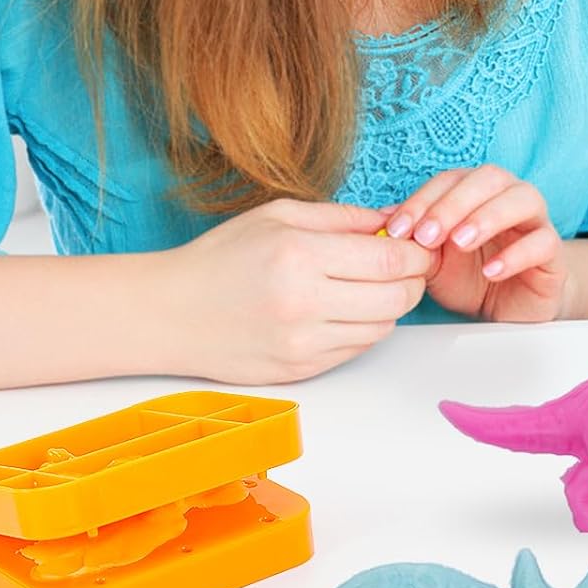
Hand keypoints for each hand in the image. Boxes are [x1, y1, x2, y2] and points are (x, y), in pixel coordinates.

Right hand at [166, 199, 435, 382]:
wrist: (168, 314)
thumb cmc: (222, 257)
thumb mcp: (280, 216)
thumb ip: (344, 218)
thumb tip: (396, 220)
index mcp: (300, 256)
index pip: (390, 259)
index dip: (417, 253)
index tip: (419, 247)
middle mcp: (304, 303)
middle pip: (396, 297)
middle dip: (413, 280)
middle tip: (406, 267)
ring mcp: (302, 343)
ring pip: (382, 328)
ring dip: (390, 307)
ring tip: (374, 288)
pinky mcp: (299, 370)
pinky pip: (356, 350)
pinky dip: (364, 329)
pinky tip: (347, 311)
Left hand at [384, 165, 567, 321]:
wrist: (509, 308)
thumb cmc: (471, 276)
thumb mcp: (434, 260)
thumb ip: (415, 239)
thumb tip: (379, 222)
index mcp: (478, 191)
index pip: (451, 179)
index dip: (423, 200)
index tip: (397, 230)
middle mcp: (509, 197)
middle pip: (490, 178)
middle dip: (454, 203)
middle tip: (427, 236)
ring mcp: (536, 222)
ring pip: (524, 199)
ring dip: (488, 217)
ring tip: (460, 243)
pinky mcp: (554, 253)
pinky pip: (544, 242)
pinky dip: (517, 254)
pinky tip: (492, 270)